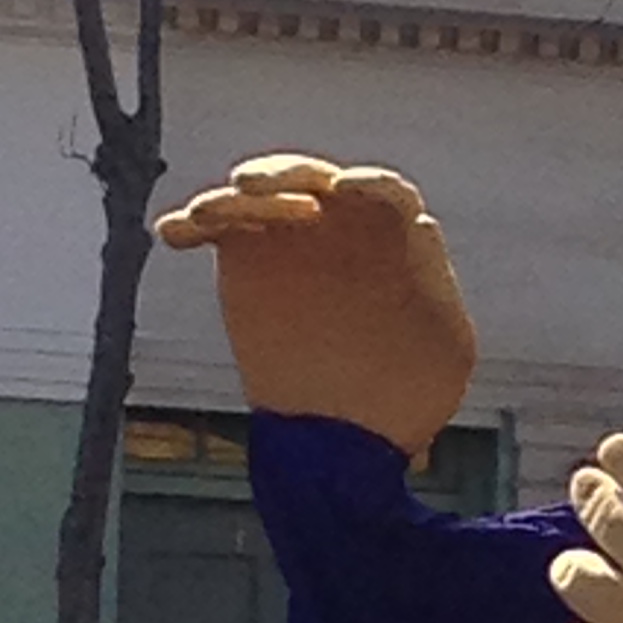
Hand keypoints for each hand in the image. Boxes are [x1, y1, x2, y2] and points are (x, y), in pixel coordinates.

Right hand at [156, 154, 476, 459]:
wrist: (341, 448)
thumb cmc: (403, 403)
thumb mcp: (446, 350)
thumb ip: (436, 285)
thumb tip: (417, 224)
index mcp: (396, 243)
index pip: (385, 194)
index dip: (368, 183)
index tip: (344, 191)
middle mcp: (344, 230)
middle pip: (313, 180)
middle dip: (285, 174)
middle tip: (254, 186)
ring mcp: (293, 243)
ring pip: (262, 199)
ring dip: (234, 199)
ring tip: (208, 216)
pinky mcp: (247, 262)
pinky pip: (219, 228)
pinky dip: (195, 225)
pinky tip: (176, 233)